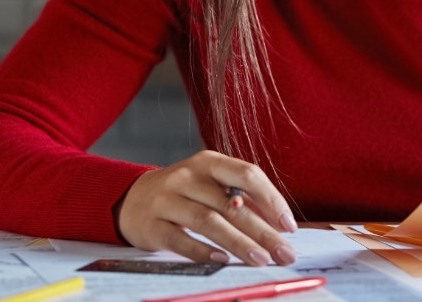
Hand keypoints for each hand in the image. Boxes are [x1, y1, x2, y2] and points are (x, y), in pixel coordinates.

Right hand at [115, 150, 297, 265]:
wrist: (132, 199)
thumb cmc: (184, 194)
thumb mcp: (210, 185)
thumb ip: (240, 199)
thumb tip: (279, 226)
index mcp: (209, 161)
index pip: (247, 174)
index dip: (271, 200)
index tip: (289, 225)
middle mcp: (187, 176)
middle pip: (231, 204)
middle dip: (263, 231)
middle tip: (284, 253)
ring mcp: (167, 199)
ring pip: (208, 221)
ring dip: (239, 243)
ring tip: (261, 259)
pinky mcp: (151, 224)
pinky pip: (179, 239)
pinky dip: (202, 251)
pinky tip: (222, 260)